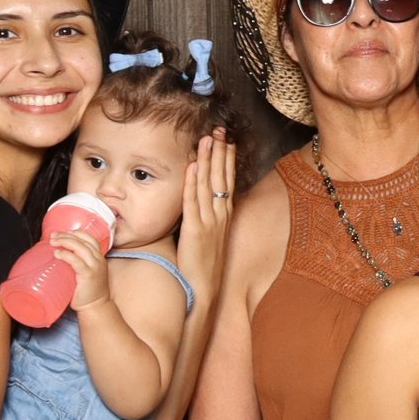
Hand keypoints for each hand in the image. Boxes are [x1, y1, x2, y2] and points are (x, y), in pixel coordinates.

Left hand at [52, 226, 111, 311]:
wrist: (95, 307)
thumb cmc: (87, 292)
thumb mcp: (86, 273)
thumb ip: (78, 264)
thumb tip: (57, 256)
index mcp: (99, 258)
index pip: (89, 238)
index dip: (75, 233)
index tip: (62, 233)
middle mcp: (98, 260)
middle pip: (83, 240)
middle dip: (66, 235)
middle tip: (53, 236)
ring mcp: (95, 267)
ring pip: (80, 247)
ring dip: (65, 241)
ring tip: (53, 242)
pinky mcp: (88, 275)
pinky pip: (76, 261)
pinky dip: (66, 255)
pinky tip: (57, 253)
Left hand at [177, 132, 235, 314]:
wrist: (204, 289)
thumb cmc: (203, 265)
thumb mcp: (209, 236)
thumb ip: (206, 216)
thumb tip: (198, 199)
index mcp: (224, 216)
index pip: (227, 181)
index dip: (226, 160)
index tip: (226, 140)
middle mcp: (220, 216)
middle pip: (221, 178)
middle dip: (220, 152)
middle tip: (219, 130)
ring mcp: (209, 222)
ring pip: (208, 185)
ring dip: (207, 161)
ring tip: (207, 139)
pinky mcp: (195, 231)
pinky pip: (193, 202)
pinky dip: (192, 184)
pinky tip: (192, 167)